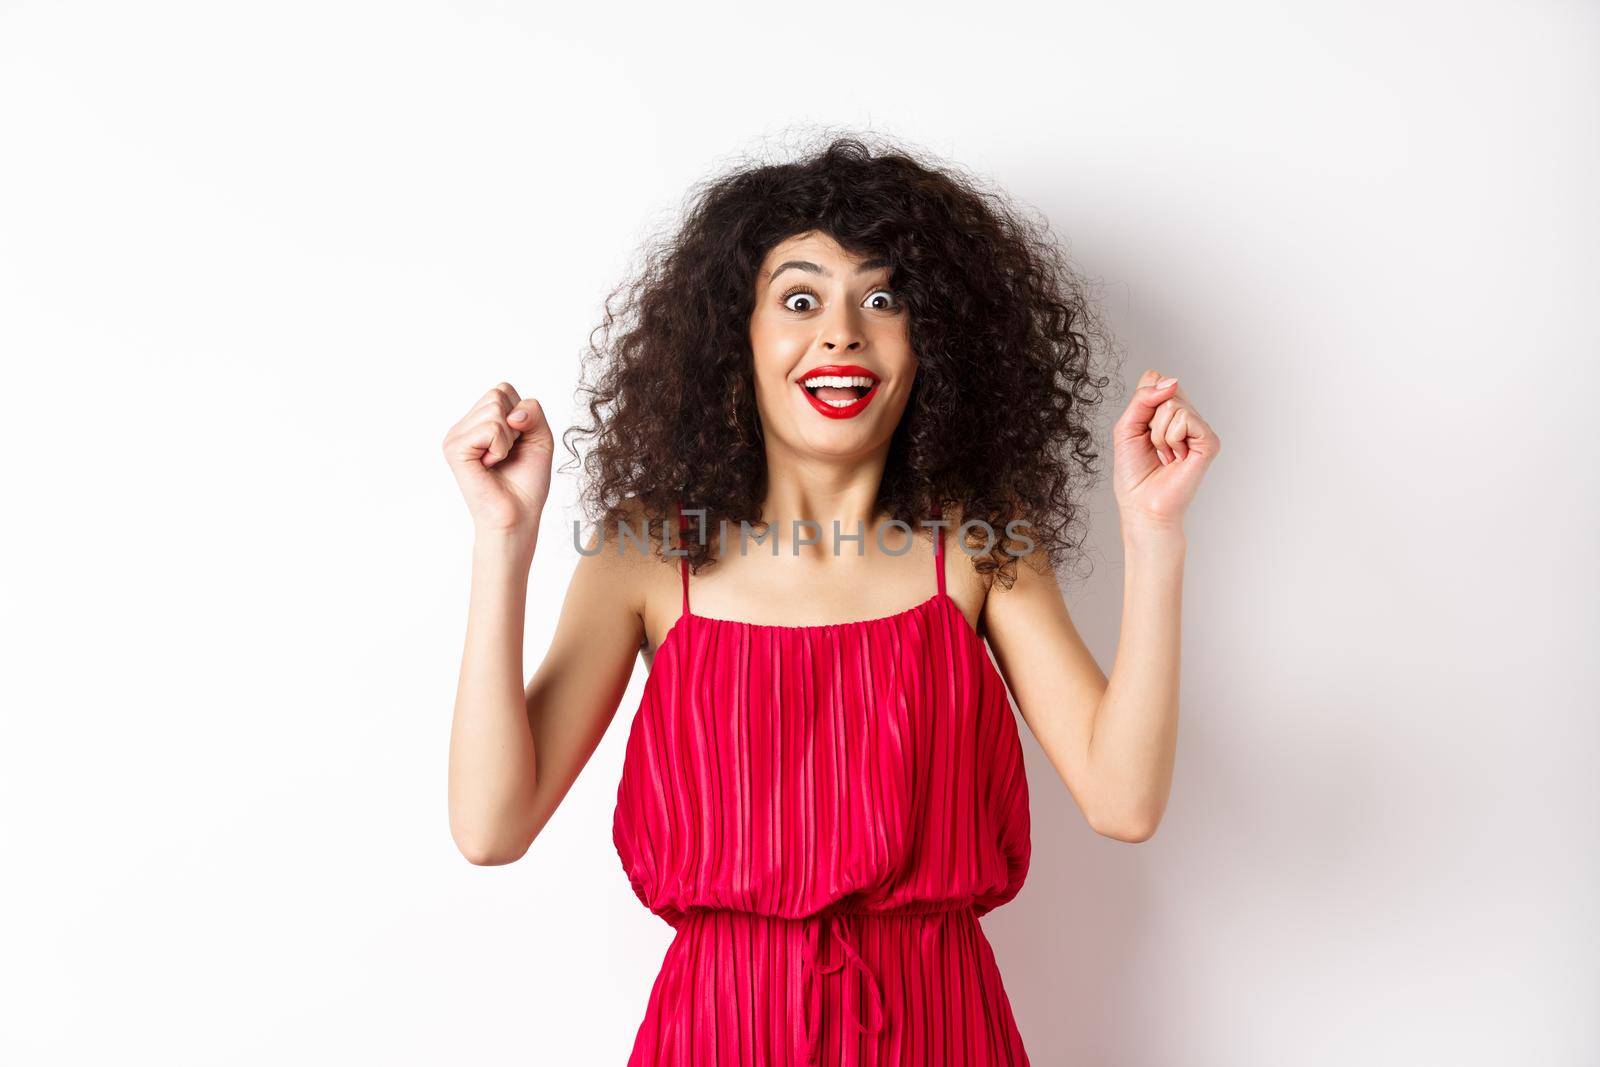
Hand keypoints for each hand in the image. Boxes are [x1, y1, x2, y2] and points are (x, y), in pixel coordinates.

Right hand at [441, 382, 554, 536]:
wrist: (518, 516)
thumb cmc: (526, 482)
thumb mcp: (540, 437)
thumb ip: (532, 412)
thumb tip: (511, 413)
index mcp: (478, 422)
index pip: (503, 390)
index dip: (521, 415)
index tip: (517, 443)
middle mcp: (463, 426)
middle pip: (498, 394)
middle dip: (515, 425)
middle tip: (507, 453)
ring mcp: (455, 436)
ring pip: (495, 409)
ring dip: (509, 438)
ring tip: (499, 460)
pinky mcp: (454, 448)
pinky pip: (491, 428)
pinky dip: (501, 447)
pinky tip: (491, 465)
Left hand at [1110, 369, 1221, 537]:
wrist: (1141, 504)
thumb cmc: (1133, 472)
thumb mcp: (1127, 426)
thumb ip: (1143, 398)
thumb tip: (1171, 380)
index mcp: (1168, 412)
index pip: (1155, 380)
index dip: (1142, 403)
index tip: (1141, 431)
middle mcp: (1187, 417)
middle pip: (1165, 388)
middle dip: (1148, 418)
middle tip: (1153, 445)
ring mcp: (1199, 429)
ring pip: (1173, 403)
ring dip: (1158, 433)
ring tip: (1164, 454)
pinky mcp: (1209, 441)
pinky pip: (1185, 418)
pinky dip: (1170, 438)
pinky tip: (1176, 457)